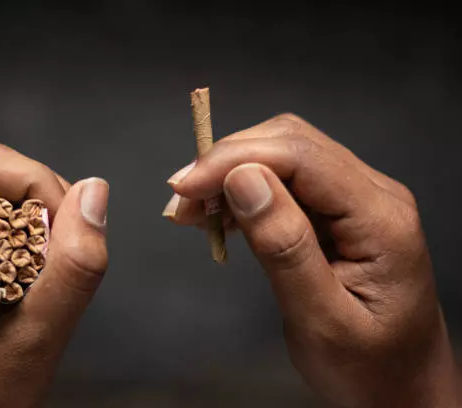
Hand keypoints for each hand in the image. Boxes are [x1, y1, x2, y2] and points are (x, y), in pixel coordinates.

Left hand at [0, 144, 108, 407]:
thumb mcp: (39, 337)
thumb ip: (73, 266)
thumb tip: (96, 191)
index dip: (32, 182)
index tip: (65, 228)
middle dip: (41, 197)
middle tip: (65, 250)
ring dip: (39, 216)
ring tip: (53, 267)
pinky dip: (31, 233)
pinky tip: (40, 271)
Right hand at [164, 114, 459, 406]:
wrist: (401, 385)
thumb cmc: (369, 367)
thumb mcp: (322, 320)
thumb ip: (285, 247)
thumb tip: (243, 180)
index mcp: (380, 219)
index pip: (302, 157)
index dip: (235, 159)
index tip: (184, 187)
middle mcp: (373, 196)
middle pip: (291, 143)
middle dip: (226, 163)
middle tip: (181, 203)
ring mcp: (357, 200)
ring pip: (284, 157)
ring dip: (230, 174)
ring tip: (191, 212)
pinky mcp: (338, 212)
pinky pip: (285, 182)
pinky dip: (243, 192)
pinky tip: (218, 216)